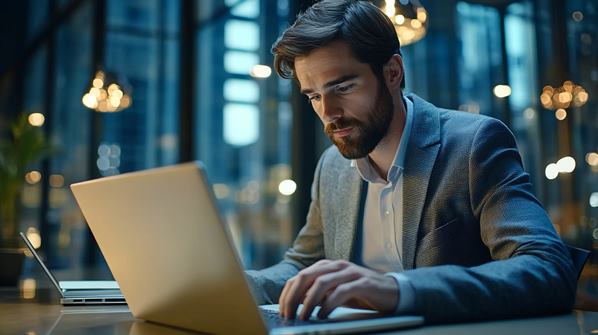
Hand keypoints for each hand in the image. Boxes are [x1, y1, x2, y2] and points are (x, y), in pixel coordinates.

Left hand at [278, 259, 398, 319]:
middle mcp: (337, 266)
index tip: (283, 310)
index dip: (288, 293)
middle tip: (288, 314)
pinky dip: (328, 304)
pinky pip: (341, 291)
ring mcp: (350, 272)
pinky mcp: (362, 282)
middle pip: (306, 276)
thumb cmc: (361, 293)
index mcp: (327, 266)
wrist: (392, 291)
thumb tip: (295, 303)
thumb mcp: (335, 293)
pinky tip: (322, 315)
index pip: (300, 276)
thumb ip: (317, 294)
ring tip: (304, 317)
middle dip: (293, 296)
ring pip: (321, 283)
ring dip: (309, 302)